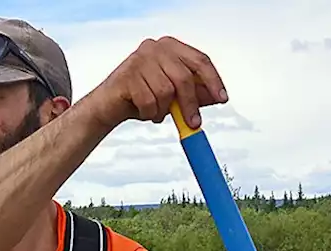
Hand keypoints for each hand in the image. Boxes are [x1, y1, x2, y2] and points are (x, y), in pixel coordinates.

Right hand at [87, 36, 227, 129]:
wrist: (109, 106)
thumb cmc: (140, 96)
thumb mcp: (173, 95)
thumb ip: (194, 92)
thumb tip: (215, 96)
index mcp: (170, 47)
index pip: (199, 60)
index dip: (213, 80)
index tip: (222, 98)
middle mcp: (156, 47)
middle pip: (184, 77)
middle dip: (191, 104)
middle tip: (193, 123)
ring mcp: (140, 59)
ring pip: (166, 91)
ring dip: (163, 110)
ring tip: (156, 112)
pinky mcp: (128, 74)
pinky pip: (149, 101)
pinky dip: (149, 113)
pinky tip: (143, 111)